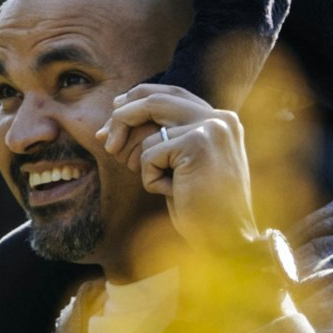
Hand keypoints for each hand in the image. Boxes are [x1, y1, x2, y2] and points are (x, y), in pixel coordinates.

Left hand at [99, 84, 260, 248]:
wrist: (227, 240)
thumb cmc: (202, 209)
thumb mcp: (183, 166)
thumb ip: (165, 138)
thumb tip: (111, 123)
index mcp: (221, 120)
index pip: (170, 93)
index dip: (138, 99)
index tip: (115, 111)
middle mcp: (220, 117)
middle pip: (154, 100)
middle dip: (122, 118)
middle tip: (105, 141)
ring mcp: (211, 127)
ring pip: (148, 134)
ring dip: (144, 165)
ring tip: (167, 187)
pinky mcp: (198, 143)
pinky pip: (150, 155)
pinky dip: (151, 179)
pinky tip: (175, 193)